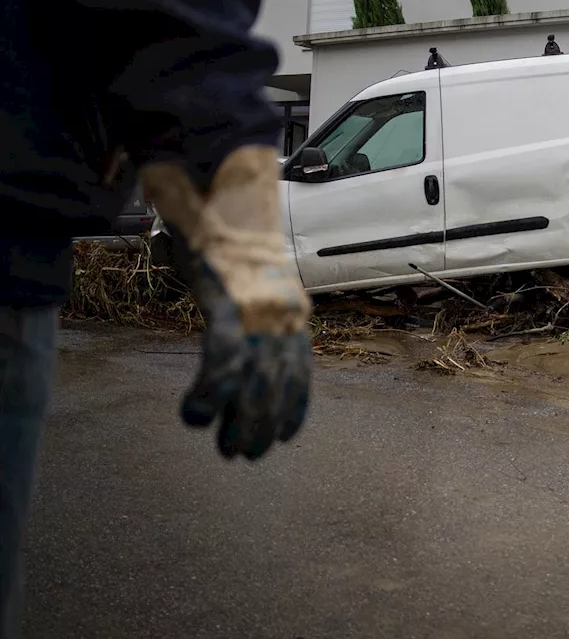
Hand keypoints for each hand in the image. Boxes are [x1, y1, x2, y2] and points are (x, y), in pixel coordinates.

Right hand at [142, 146, 312, 459]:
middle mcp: (283, 313)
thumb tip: (234, 332)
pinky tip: (197, 413)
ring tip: (222, 447)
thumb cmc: (230, 229)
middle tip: (245, 455)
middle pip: (278, 384)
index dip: (293, 406)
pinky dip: (211, 390)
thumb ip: (245, 306)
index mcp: (291, 309)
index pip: (300, 369)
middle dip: (262, 425)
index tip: (285, 435)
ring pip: (255, 381)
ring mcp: (260, 308)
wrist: (224, 183)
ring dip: (238, 420)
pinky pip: (224, 357)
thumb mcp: (247, 275)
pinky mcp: (231, 300)